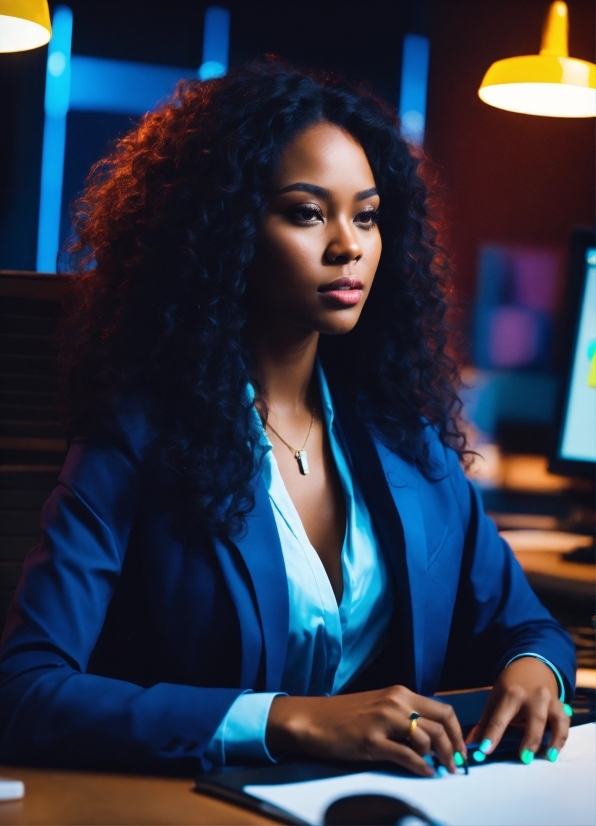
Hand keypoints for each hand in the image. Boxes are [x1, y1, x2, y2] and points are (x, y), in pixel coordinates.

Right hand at [266, 686, 466, 776]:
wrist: (313, 719)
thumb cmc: (345, 716)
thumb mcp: (379, 707)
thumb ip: (404, 716)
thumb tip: (432, 738)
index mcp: (400, 692)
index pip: (443, 709)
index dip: (457, 732)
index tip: (461, 750)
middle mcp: (395, 701)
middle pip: (441, 723)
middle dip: (454, 747)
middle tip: (456, 765)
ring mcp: (383, 720)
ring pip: (426, 738)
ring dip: (438, 758)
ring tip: (439, 770)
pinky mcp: (371, 740)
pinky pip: (406, 755)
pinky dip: (420, 767)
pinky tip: (424, 773)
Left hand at [467, 657, 569, 762]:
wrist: (532, 666)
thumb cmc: (510, 686)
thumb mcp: (495, 699)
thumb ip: (485, 723)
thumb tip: (469, 744)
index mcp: (511, 694)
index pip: (499, 718)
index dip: (492, 735)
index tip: (484, 751)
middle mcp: (533, 696)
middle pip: (533, 719)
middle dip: (529, 739)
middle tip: (524, 759)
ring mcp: (549, 700)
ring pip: (555, 720)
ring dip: (553, 739)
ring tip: (548, 756)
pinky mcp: (560, 706)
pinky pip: (565, 723)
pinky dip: (561, 738)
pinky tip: (555, 751)